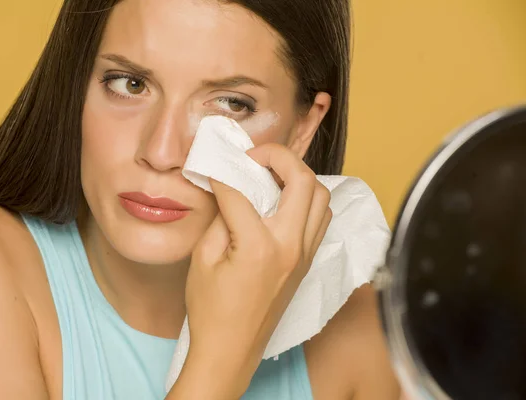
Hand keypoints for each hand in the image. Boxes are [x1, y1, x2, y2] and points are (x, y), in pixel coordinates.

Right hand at [169, 143, 332, 398]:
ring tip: (271, 175)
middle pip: (302, 180)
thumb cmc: (211, 310)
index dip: (223, 173)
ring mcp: (305, 254)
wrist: (231, 350)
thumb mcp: (204, 259)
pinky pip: (320, 219)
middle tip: (255, 155)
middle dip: (279, 156)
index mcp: (260, 246)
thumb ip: (220, 217)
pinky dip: (307, 200)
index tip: (213, 165)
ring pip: (321, 197)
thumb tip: (228, 188)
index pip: (242, 191)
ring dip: (300, 177)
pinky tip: (283, 202)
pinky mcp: (307, 262)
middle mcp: (291, 246)